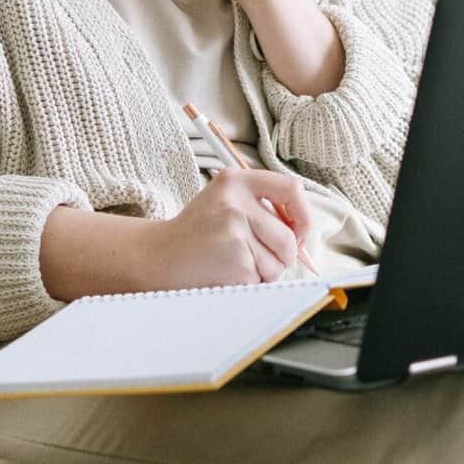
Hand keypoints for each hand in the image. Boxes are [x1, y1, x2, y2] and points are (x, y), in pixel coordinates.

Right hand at [141, 168, 312, 289]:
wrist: (159, 256)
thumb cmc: (197, 232)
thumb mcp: (225, 202)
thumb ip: (262, 208)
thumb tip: (304, 234)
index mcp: (235, 181)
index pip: (291, 188)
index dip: (303, 215)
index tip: (297, 231)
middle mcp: (235, 202)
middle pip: (289, 237)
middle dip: (282, 255)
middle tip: (255, 255)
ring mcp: (235, 231)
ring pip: (280, 262)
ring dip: (265, 271)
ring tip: (235, 261)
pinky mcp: (236, 261)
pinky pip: (263, 279)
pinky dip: (251, 282)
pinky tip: (227, 272)